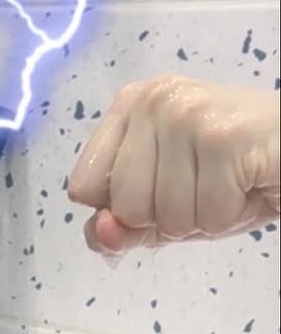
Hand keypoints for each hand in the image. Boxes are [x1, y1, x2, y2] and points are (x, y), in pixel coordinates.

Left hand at [67, 75, 279, 252]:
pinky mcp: (226, 137)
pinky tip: (250, 182)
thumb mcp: (166, 204)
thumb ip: (122, 225)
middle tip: (208, 185)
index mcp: (130, 106)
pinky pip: (209, 217)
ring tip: (231, 183)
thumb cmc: (236, 173)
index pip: (82, 188)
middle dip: (169, 218)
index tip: (163, 185)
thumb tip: (100, 233)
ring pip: (167, 217)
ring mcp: (189, 114)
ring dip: (205, 218)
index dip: (121, 209)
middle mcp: (154, 100)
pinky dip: (233, 215)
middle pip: (124, 206)